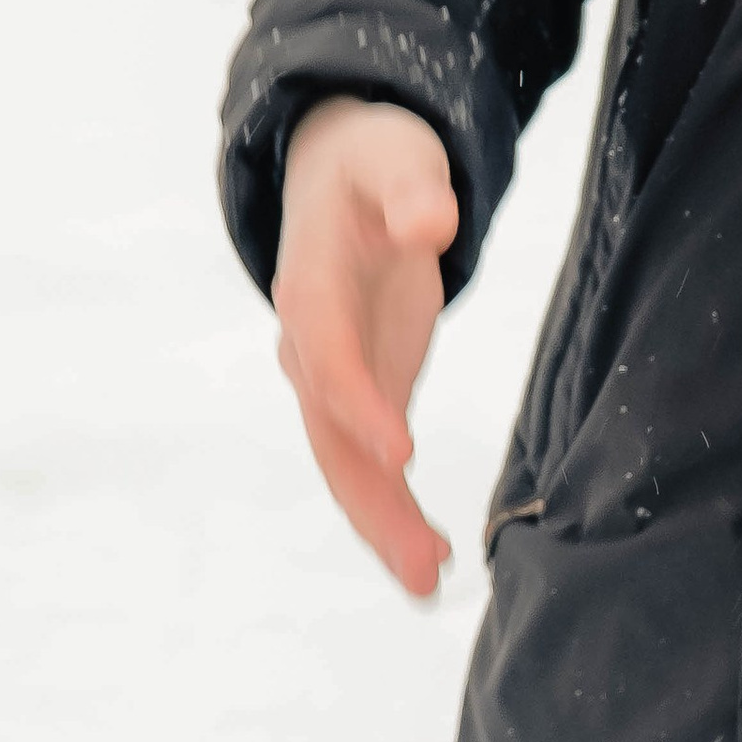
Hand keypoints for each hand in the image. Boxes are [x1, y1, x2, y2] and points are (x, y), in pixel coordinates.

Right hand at [273, 95, 458, 597]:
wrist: (343, 173)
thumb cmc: (376, 163)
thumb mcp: (398, 156)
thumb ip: (413, 189)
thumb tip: (430, 223)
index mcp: (310, 286)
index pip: (328, 354)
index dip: (358, 402)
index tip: (401, 451)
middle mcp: (310, 345)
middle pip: (331, 433)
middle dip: (371, 499)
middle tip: (420, 562)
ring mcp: (333, 377)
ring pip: (348, 463)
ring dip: (383, 525)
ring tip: (429, 585)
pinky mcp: (365, 394)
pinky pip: (372, 464)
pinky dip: (395, 511)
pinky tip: (430, 562)